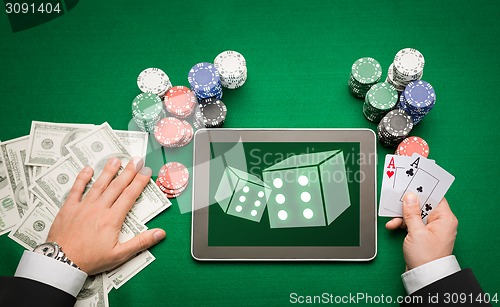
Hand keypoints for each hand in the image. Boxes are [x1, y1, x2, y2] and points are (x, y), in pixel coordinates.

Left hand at [46, 157, 165, 274]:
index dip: (139, 182)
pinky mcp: (69, 208)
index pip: (130, 195)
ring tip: (116, 160)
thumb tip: (160, 233)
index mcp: (112, 219)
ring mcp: (83, 206)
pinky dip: (82, 178)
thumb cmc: (90, 260)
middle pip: (117, 186)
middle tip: (136, 160)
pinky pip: (76, 189)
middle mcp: (99, 208)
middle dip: (128, 171)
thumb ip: (141, 242)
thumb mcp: (119, 255)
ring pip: (99, 184)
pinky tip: (87, 169)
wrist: (61, 262)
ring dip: (108, 171)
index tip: (146, 171)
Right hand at [385, 193, 457, 270]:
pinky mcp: (424, 235)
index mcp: (445, 218)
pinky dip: (403, 224)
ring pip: (415, 214)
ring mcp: (432, 229)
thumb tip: (410, 196)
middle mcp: (440, 222)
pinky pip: (413, 223)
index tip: (410, 184)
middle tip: (396, 200)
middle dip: (408, 205)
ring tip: (392, 220)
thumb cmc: (426, 257)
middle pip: (423, 205)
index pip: (435, 197)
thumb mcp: (416, 231)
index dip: (422, 190)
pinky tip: (393, 226)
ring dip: (403, 216)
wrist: (425, 277)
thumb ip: (412, 212)